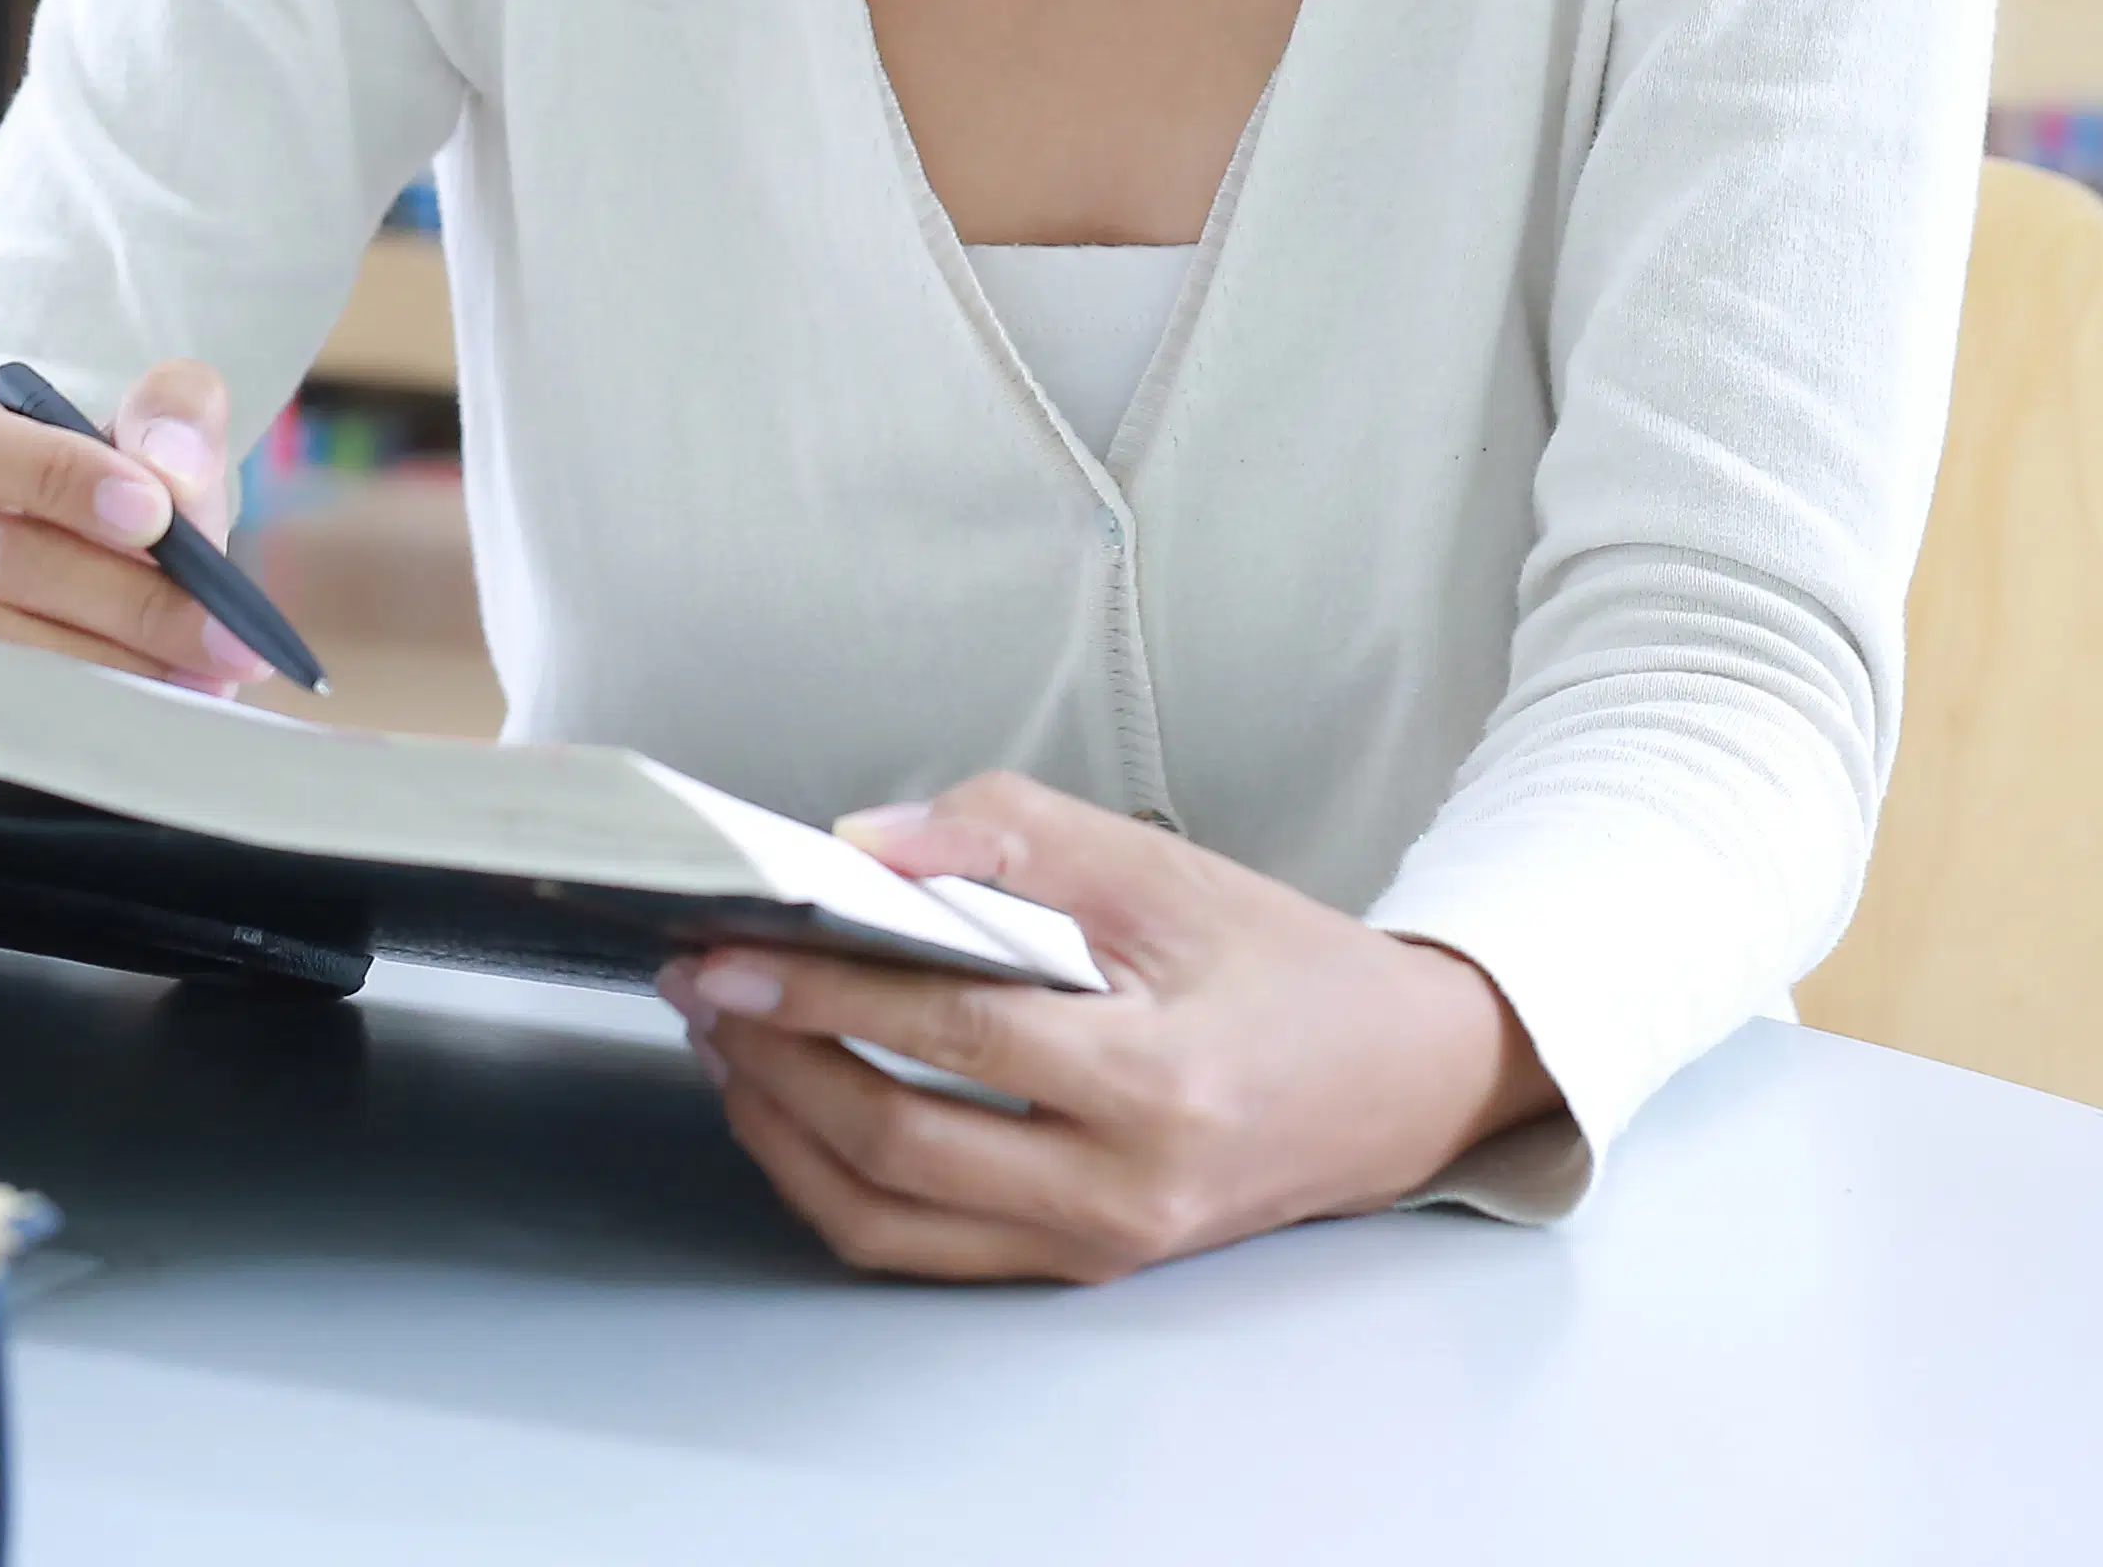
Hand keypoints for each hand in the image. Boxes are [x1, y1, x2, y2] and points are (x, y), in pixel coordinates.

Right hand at [0, 359, 265, 692]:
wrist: (57, 600)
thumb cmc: (95, 512)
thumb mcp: (139, 447)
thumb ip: (171, 417)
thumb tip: (172, 470)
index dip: (54, 475)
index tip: (155, 514)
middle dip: (126, 597)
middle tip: (221, 632)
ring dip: (109, 666)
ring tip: (199, 679)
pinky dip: (70, 717)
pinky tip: (138, 716)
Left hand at [663, 772, 1561, 1282]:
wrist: (1397, 1084)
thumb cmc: (1287, 971)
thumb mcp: (1164, 869)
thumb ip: (1012, 837)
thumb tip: (866, 843)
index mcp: (1155, 1081)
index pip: (950, 1035)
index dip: (823, 992)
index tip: (730, 950)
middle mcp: (1120, 1189)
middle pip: (897, 1144)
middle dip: (775, 1060)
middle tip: (705, 989)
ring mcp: (1093, 1245)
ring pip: (886, 1219)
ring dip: (782, 1131)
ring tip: (729, 1044)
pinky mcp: (1074, 1266)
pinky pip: (920, 1246)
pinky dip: (834, 1182)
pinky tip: (793, 1107)